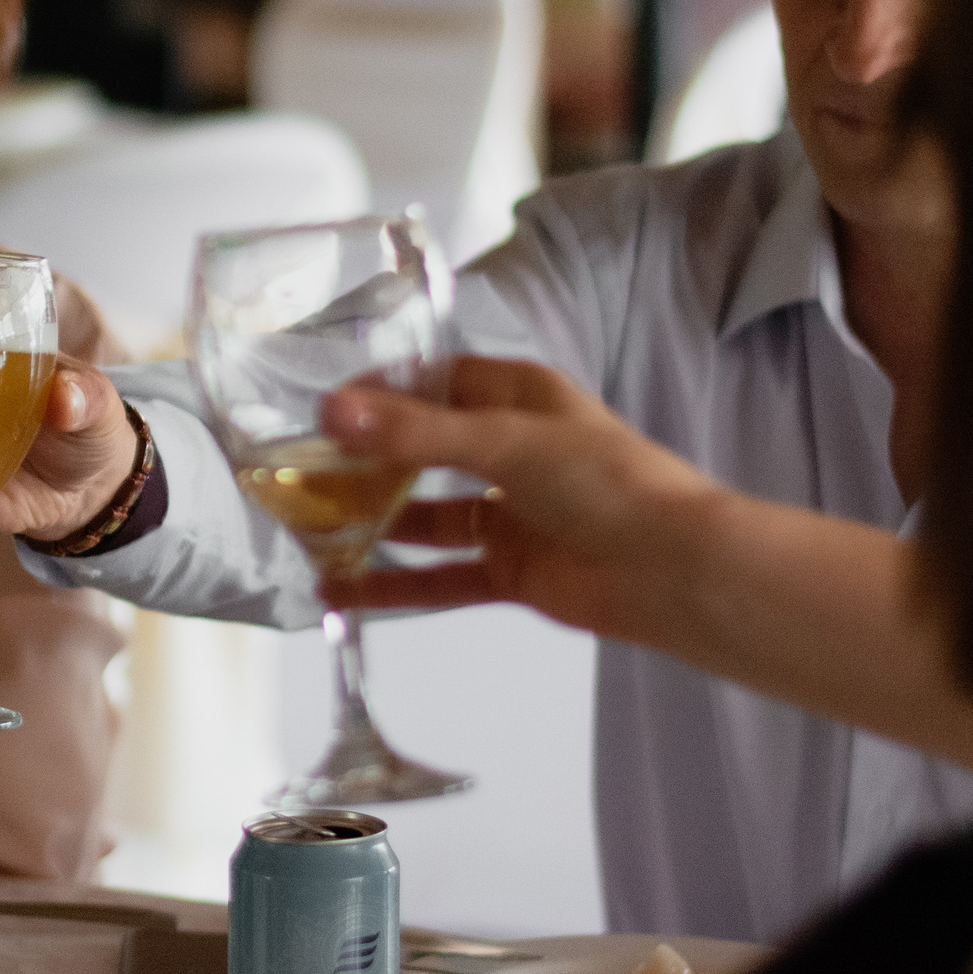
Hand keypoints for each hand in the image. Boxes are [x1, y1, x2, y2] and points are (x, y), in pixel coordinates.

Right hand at [315, 356, 722, 643]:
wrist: (674, 572)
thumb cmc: (605, 483)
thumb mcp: (504, 442)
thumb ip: (414, 433)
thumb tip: (329, 411)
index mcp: (518, 398)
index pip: (435, 381)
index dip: (380, 392)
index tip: (320, 410)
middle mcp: (510, 451)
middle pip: (423, 450)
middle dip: (364, 462)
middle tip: (298, 471)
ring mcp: (509, 514)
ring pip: (425, 515)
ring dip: (373, 523)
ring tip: (306, 530)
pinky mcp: (508, 571)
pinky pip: (440, 575)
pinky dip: (395, 586)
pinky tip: (342, 592)